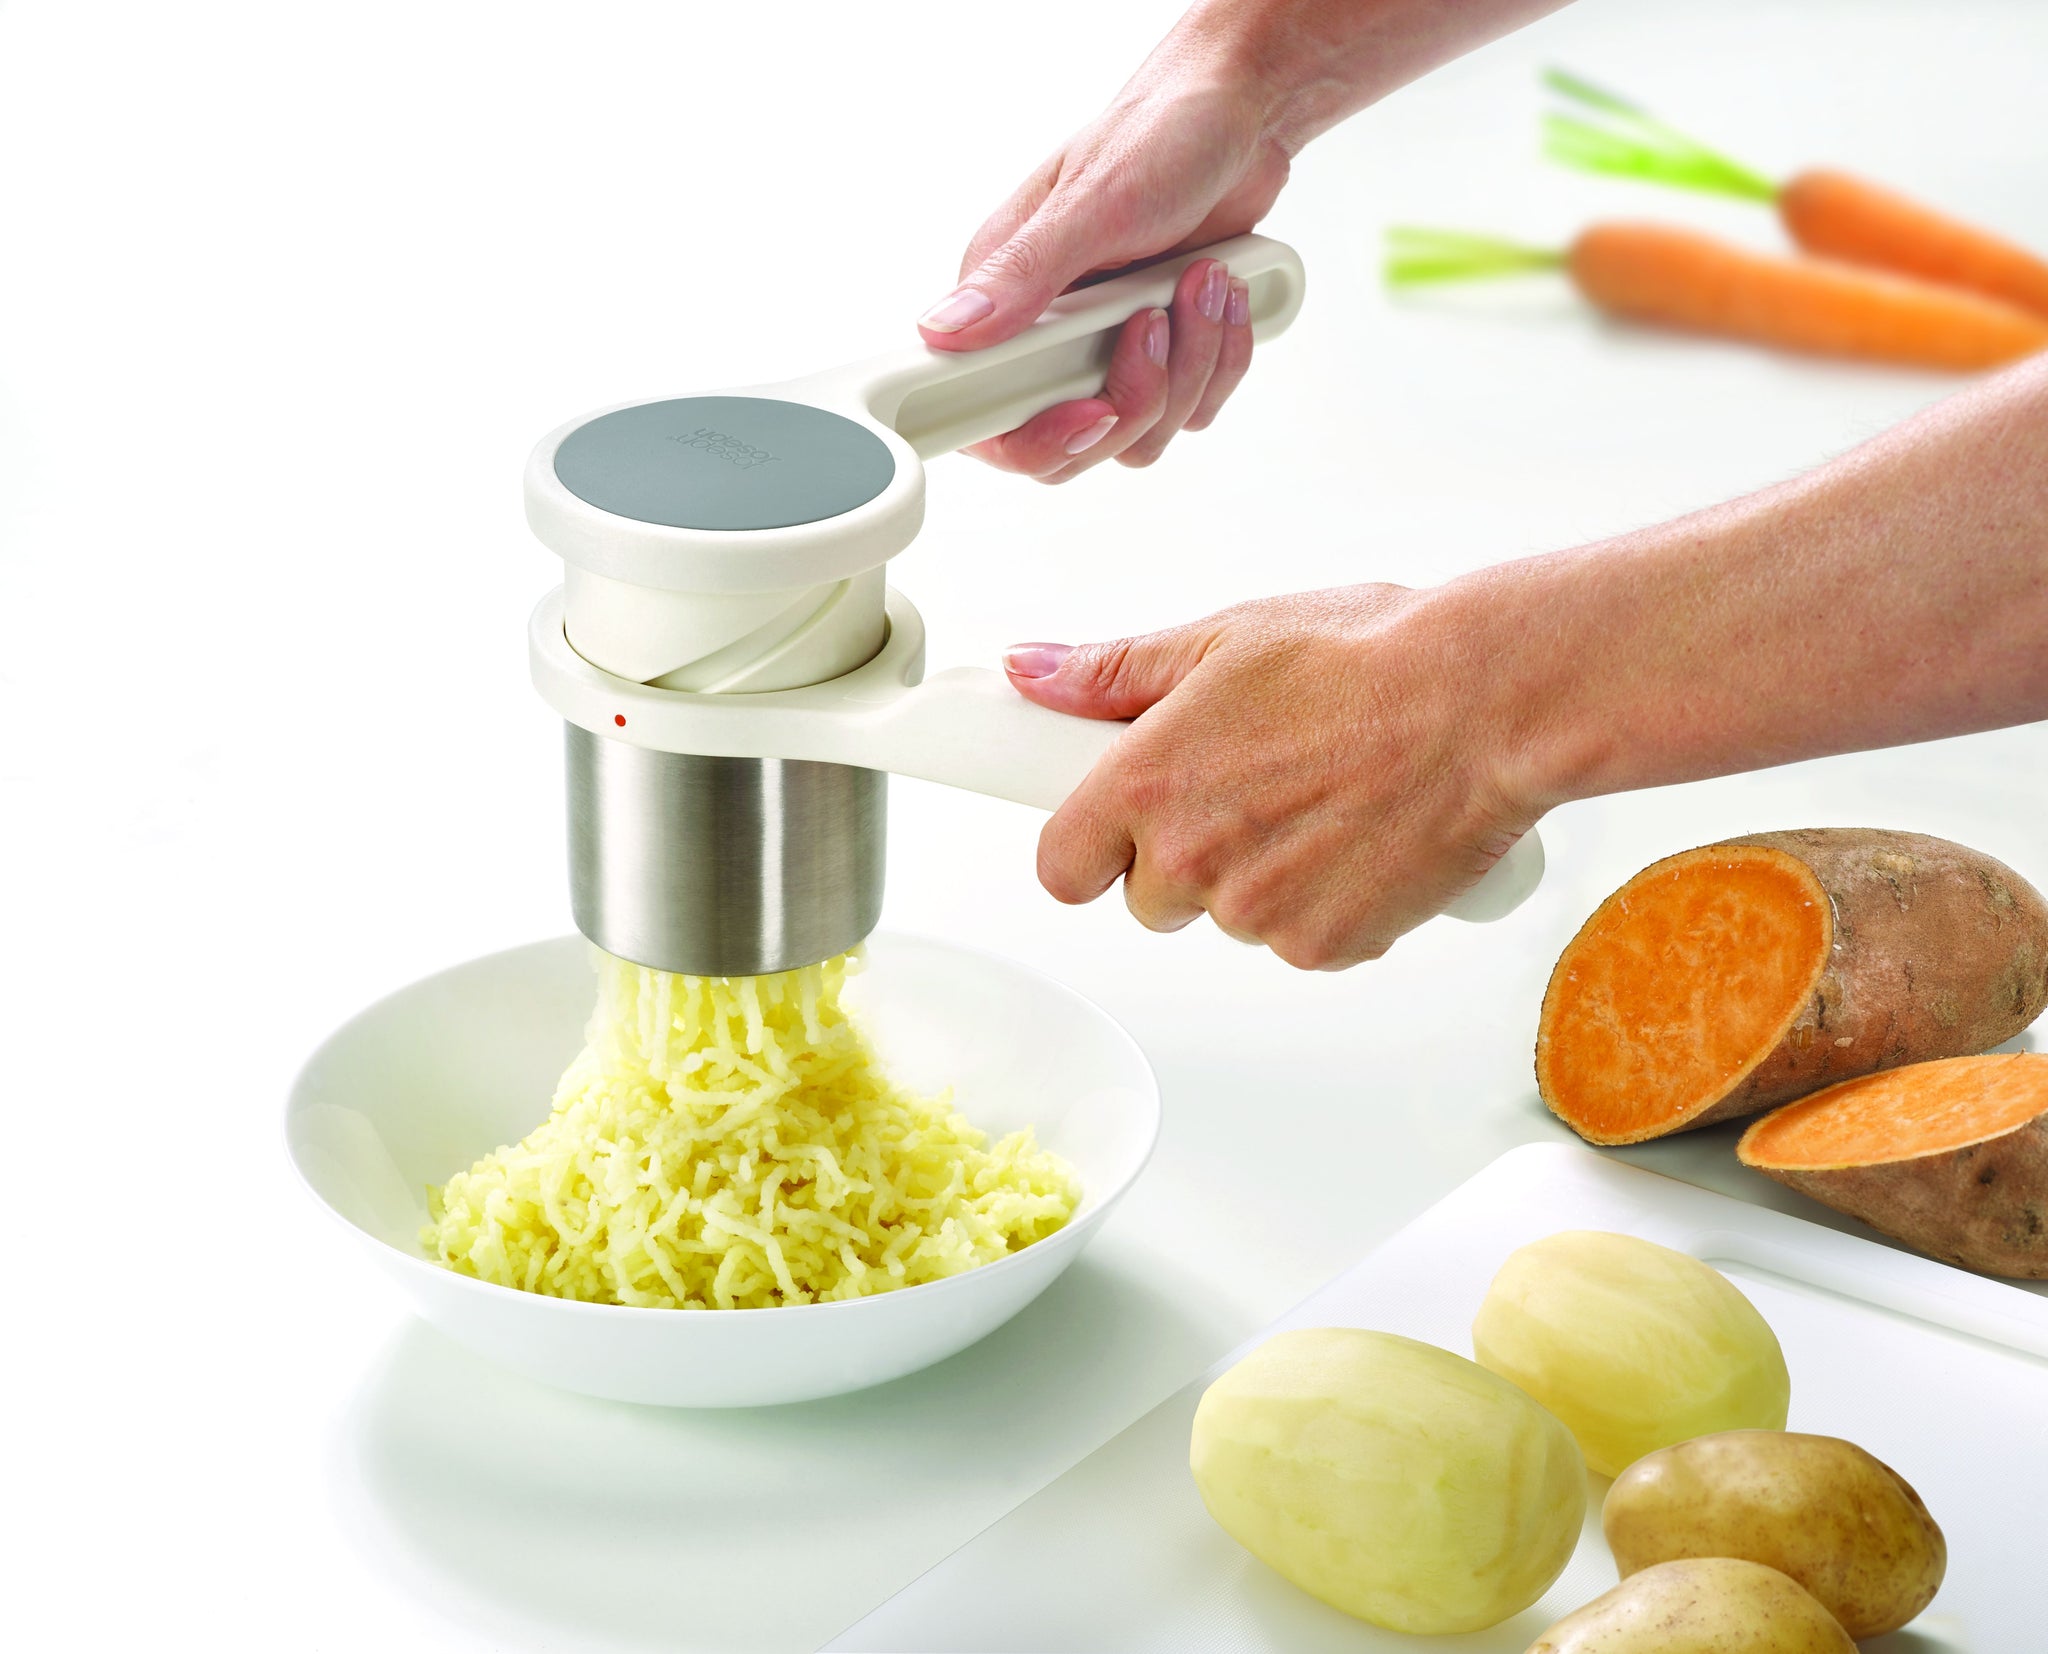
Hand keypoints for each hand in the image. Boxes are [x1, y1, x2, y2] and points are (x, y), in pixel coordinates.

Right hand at [915, 68, 1288, 480]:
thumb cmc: (1159, 135)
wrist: (1242, 116)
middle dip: (1137, 395)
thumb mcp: (1091, 203)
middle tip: (1156, 318)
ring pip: (1143, 433)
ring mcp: (1108, 353)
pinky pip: (1194, 410)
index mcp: (1007, 302)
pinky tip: (1224, 292)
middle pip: (1077, 446)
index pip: (990, 419)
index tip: (1091, 408)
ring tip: (1203, 282)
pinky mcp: (1164, 357)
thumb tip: (943, 331)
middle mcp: (1049, 337)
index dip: (1040, 438)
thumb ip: (1022, 276)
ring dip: (1193, 366)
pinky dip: (1224, 358)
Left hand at [1002, 586, 1543, 967]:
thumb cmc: (1367, 658)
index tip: (1114, 827)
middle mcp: (1189, 858)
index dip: (1087, 847)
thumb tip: (1031, 671)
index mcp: (1146, 782)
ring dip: (1258, 879)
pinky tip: (1360, 839)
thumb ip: (1113, 672)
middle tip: (1250, 791)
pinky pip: (1298, 941)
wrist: (1484, 704)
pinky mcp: (1323, 947)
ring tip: (1323, 801)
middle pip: (1147, 899)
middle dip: (1184, 857)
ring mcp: (1255, 914)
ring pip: (1227, 918)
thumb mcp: (1223, 640)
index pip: (1059, 867)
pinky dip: (1323, 904)